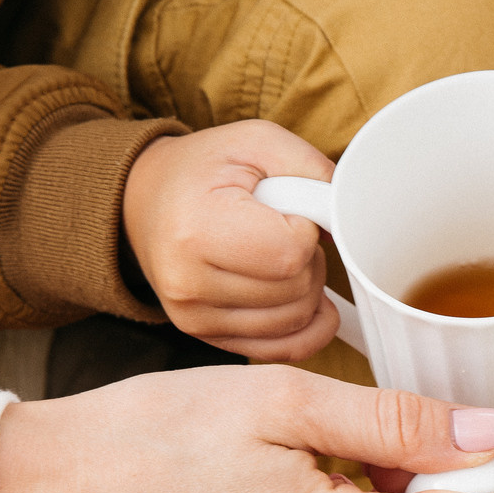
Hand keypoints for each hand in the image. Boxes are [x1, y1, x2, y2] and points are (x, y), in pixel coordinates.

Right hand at [121, 119, 337, 360]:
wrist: (145, 200)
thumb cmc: (204, 170)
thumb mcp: (257, 142)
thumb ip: (311, 171)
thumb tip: (348, 221)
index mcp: (198, 229)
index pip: (290, 255)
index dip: (306, 231)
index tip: (287, 211)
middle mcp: (188, 283)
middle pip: (296, 291)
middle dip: (309, 260)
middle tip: (286, 231)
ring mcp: (194, 318)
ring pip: (295, 321)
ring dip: (307, 289)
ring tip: (279, 255)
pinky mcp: (205, 337)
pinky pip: (282, 350)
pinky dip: (307, 327)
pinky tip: (306, 299)